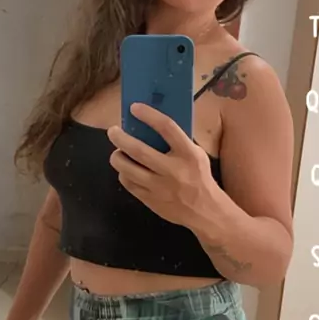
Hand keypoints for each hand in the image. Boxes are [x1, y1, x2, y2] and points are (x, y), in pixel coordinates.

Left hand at [107, 102, 218, 227]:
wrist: (205, 211)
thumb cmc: (199, 177)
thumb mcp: (197, 155)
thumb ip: (178, 142)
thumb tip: (152, 125)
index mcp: (188, 154)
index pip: (167, 128)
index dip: (149, 115)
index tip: (134, 108)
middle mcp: (173, 170)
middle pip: (139, 151)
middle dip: (121, 139)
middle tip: (113, 131)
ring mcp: (160, 187)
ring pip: (128, 169)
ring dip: (118, 157)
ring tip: (117, 152)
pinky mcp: (151, 200)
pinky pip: (129, 184)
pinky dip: (124, 174)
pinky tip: (126, 170)